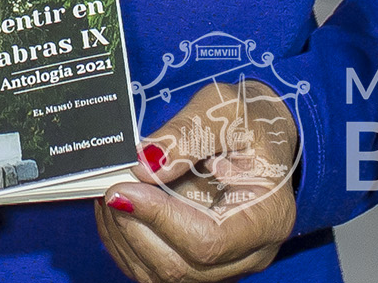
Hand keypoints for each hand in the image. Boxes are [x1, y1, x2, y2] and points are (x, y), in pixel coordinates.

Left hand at [96, 80, 296, 281]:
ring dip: (124, 234)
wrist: (260, 134)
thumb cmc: (251, 121)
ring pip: (161, 273)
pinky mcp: (199, 261)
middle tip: (112, 183)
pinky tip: (117, 204)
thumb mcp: (224, 110)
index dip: (160, 218)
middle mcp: (249, 253)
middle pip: (181, 265)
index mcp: (267, 218)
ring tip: (110, 190)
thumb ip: (187, 135)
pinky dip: (125, 241)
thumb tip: (145, 166)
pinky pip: (153, 268)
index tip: (125, 188)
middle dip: (135, 226)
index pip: (209, 241)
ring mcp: (224, 264)